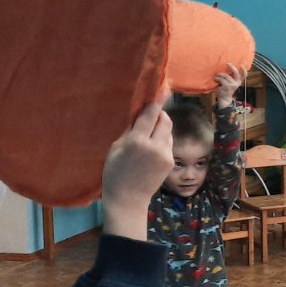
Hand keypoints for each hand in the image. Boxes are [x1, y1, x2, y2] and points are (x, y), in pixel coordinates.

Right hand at [101, 103, 173, 240]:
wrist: (128, 199)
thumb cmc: (115, 172)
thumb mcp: (116, 148)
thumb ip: (130, 130)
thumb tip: (140, 114)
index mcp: (137, 141)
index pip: (151, 115)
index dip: (157, 100)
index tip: (163, 87)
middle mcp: (155, 146)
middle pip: (165, 120)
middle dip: (160, 114)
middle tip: (150, 115)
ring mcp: (165, 155)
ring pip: (169, 131)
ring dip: (161, 128)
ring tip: (147, 136)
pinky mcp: (170, 161)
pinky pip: (169, 143)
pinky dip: (163, 140)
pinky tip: (152, 148)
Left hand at [214, 63, 245, 107]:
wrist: (224, 97)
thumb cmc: (226, 88)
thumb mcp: (231, 82)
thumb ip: (231, 76)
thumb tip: (228, 66)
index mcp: (239, 81)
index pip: (244, 75)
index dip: (244, 70)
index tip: (241, 65)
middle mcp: (237, 83)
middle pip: (236, 73)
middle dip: (232, 67)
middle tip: (227, 63)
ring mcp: (233, 85)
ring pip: (226, 76)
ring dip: (220, 74)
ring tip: (216, 75)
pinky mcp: (227, 86)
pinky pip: (221, 79)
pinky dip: (217, 78)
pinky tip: (215, 79)